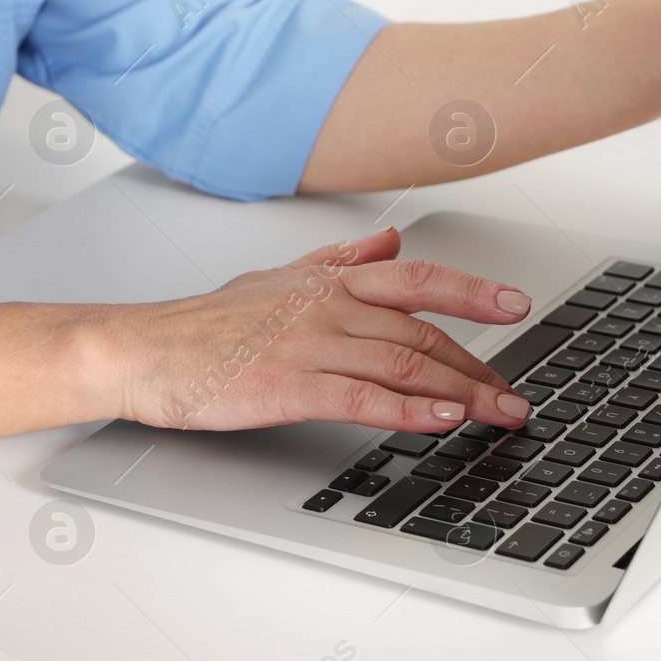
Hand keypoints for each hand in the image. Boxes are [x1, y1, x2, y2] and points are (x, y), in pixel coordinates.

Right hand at [111, 227, 534, 432]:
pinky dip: (412, 410)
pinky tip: (443, 420)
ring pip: (404, 365)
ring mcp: (310, 346)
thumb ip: (339, 259)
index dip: (473, 291)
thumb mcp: (277, 277)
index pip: (416, 279)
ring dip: (462, 392)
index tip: (516, 303)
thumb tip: (391, 239)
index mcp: (327, 282)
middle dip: (479, 365)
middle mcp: (327, 308)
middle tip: (513, 394)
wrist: (143, 351)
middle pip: (422, 332)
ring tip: (497, 412)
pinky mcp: (290, 387)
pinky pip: (364, 398)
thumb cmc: (203, 324)